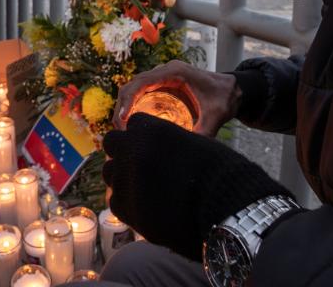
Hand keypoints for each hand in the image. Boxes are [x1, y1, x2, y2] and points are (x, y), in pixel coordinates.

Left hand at [102, 113, 290, 260]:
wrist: (223, 208)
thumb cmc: (216, 172)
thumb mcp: (191, 143)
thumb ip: (166, 141)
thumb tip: (153, 146)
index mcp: (147, 129)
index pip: (132, 124)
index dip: (141, 134)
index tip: (150, 145)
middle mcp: (129, 150)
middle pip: (112, 143)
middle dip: (123, 150)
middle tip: (141, 163)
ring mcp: (123, 179)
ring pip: (109, 171)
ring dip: (122, 175)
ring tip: (143, 186)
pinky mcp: (123, 207)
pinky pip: (115, 199)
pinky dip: (127, 201)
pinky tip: (145, 204)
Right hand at [113, 60, 239, 136]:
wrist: (233, 90)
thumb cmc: (225, 98)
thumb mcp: (216, 116)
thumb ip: (205, 131)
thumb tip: (190, 150)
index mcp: (174, 72)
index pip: (142, 81)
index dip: (128, 98)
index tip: (123, 119)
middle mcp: (164, 71)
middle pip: (132, 85)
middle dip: (122, 106)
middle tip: (119, 130)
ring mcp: (162, 77)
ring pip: (133, 89)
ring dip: (124, 107)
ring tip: (121, 129)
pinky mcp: (162, 85)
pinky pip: (141, 93)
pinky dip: (132, 107)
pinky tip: (132, 125)